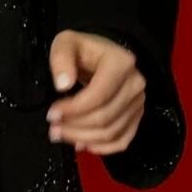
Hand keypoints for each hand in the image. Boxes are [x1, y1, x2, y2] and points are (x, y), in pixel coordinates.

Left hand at [45, 29, 145, 154]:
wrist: (103, 56)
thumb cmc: (83, 50)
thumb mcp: (67, 43)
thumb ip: (61, 58)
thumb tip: (63, 85)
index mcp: (121, 63)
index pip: (98, 95)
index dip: (73, 109)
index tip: (52, 114)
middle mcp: (135, 84)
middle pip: (105, 117)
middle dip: (75, 127)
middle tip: (53, 129)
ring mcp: (139, 102)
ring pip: (112, 132)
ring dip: (83, 139)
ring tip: (61, 135)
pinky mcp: (137, 116)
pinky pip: (122, 141)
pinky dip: (102, 148)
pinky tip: (82, 144)